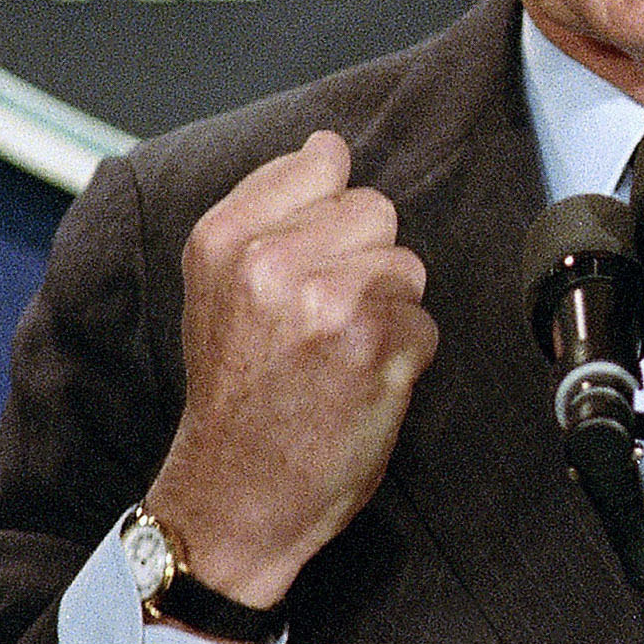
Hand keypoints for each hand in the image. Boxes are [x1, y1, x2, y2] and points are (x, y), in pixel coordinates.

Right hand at [144, 130, 435, 612]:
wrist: (232, 498)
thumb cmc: (235, 396)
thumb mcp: (219, 288)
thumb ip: (270, 209)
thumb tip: (328, 145)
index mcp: (225, 239)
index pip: (322, 164)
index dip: (329, 216)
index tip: (311, 259)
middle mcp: (272, 261)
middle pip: (375, 211)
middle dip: (363, 261)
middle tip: (321, 323)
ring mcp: (327, 300)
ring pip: (406, 265)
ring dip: (388, 311)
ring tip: (338, 355)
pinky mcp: (377, 344)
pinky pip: (425, 322)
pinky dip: (406, 357)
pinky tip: (360, 385)